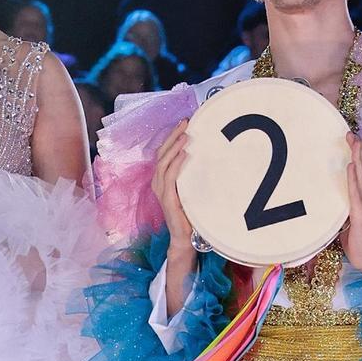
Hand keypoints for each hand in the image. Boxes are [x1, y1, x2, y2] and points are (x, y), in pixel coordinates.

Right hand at [151, 121, 195, 259]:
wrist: (184, 237)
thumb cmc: (188, 213)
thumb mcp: (189, 189)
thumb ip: (190, 174)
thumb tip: (203, 155)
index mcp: (162, 179)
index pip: (163, 151)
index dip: (171, 136)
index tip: (184, 123)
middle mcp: (157, 182)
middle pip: (161, 152)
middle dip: (173, 136)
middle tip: (185, 123)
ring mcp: (160, 191)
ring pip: (163, 162)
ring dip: (174, 146)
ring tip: (185, 135)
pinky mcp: (166, 199)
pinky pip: (169, 177)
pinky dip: (176, 163)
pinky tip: (183, 154)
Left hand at [342, 136, 361, 273]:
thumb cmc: (355, 238)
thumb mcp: (348, 214)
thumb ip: (346, 201)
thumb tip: (335, 189)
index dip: (361, 153)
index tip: (353, 138)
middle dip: (360, 149)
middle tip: (351, 133)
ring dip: (358, 158)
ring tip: (353, 143)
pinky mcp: (360, 215)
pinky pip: (356, 193)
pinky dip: (354, 178)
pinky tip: (350, 166)